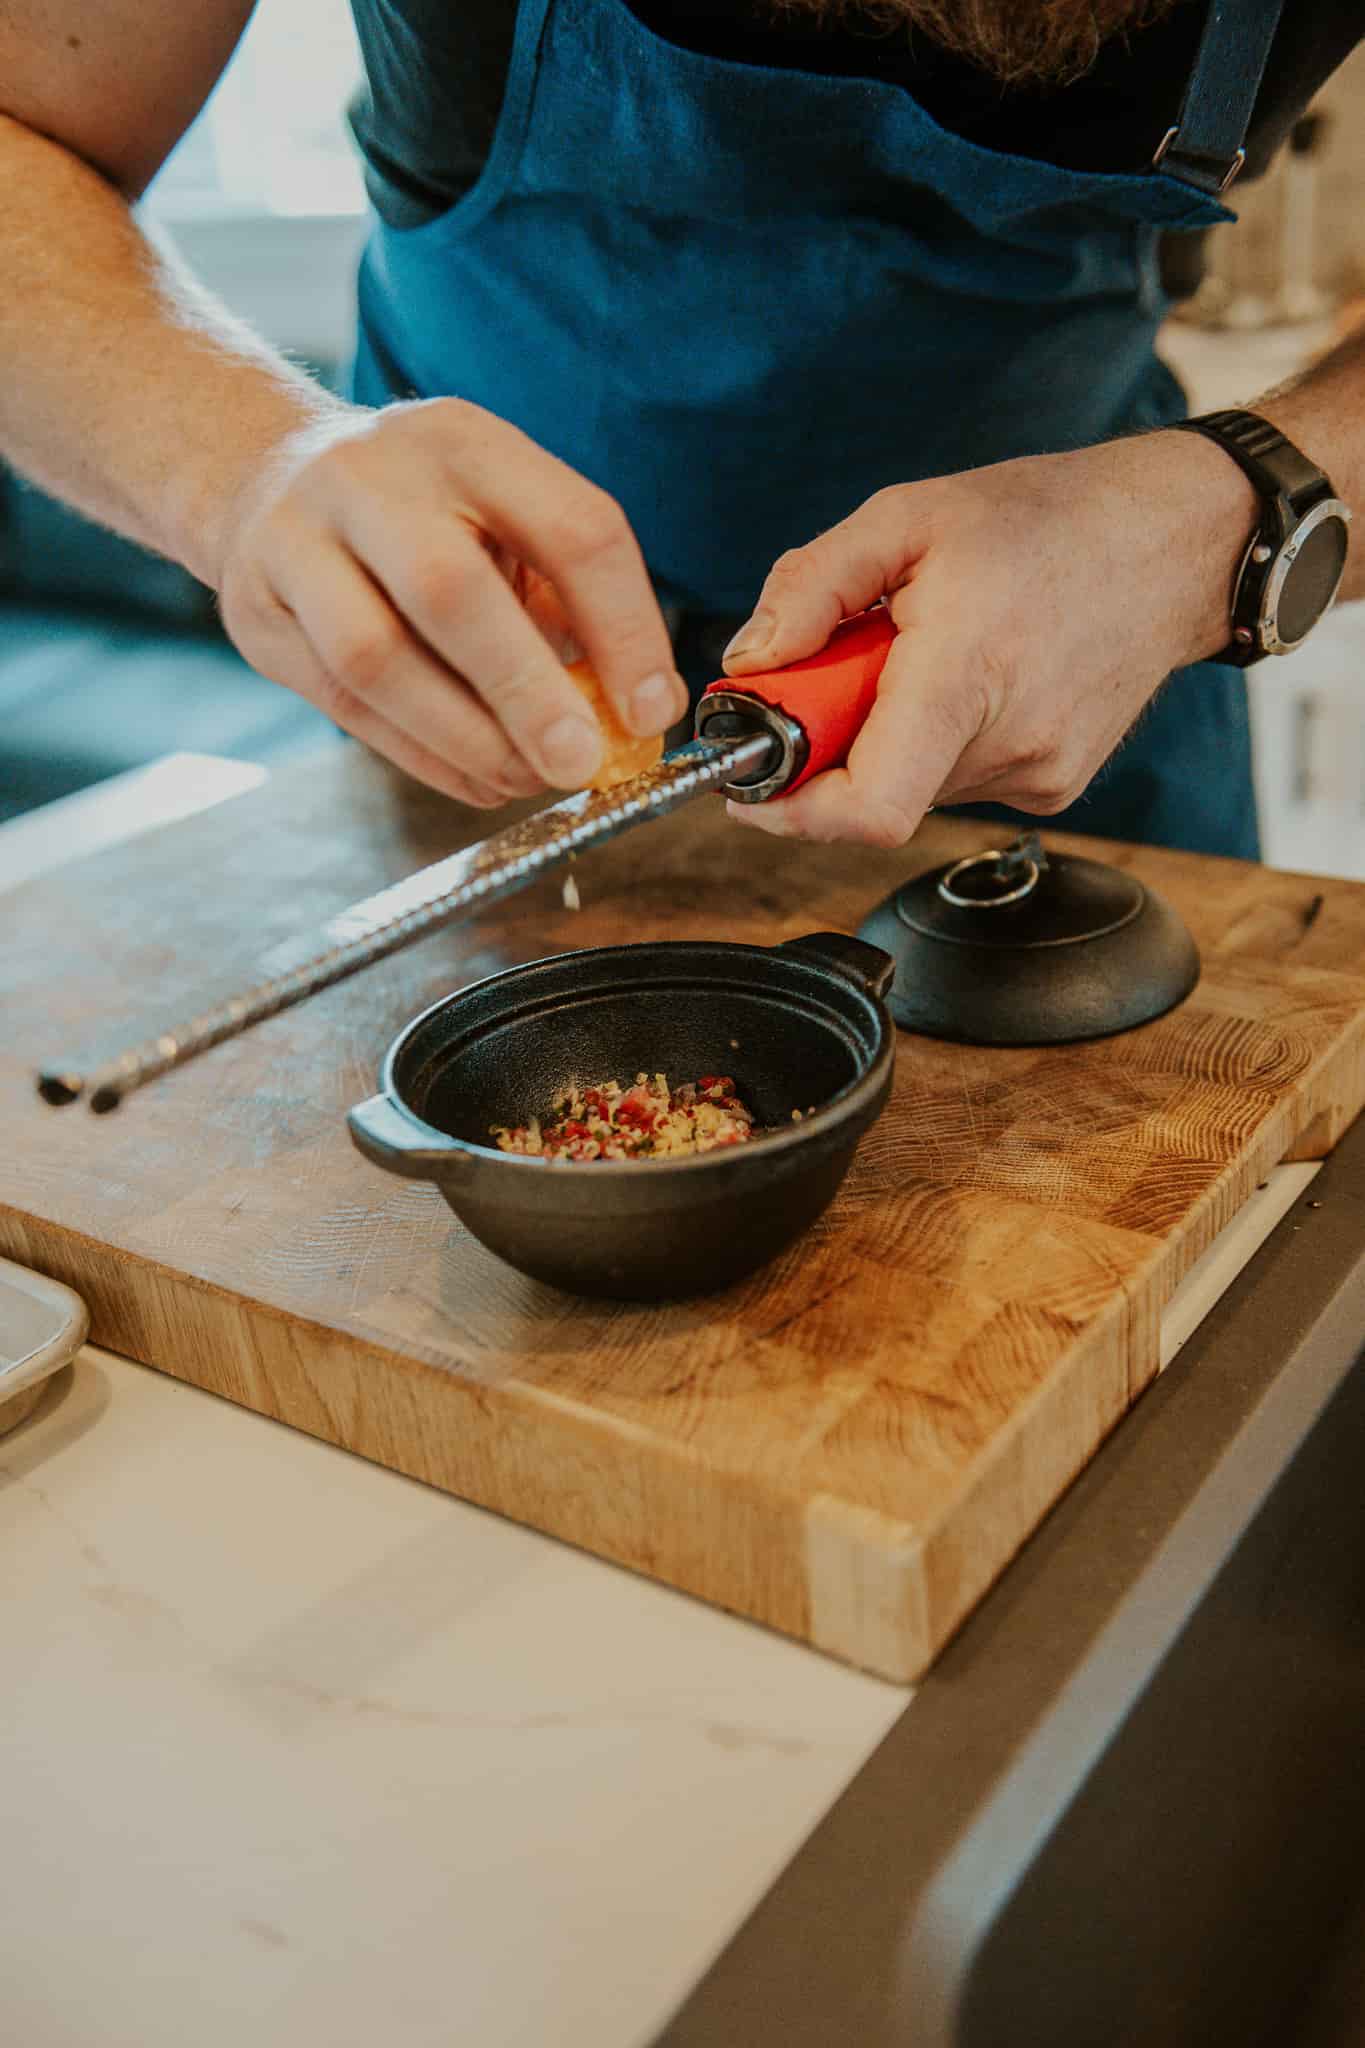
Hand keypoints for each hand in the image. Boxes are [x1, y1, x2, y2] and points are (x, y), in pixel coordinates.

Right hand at [215, 400, 687, 805]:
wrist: (263, 477)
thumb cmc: (419, 513)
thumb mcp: (499, 514)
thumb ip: (563, 601)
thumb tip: (630, 714)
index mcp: (466, 442)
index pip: (570, 527)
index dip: (623, 628)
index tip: (650, 710)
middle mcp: (372, 478)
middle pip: (451, 591)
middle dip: (527, 691)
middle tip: (580, 763)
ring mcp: (297, 540)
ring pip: (375, 659)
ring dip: (465, 738)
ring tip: (524, 780)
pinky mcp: (257, 613)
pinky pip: (345, 705)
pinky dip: (423, 757)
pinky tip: (478, 779)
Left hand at [720, 432, 1257, 846]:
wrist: (1176, 544)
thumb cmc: (1051, 521)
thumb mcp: (909, 516)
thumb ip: (812, 587)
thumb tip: (750, 659)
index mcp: (964, 677)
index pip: (868, 809)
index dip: (793, 814)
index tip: (751, 789)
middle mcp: (1008, 744)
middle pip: (874, 789)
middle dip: (833, 740)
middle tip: (844, 667)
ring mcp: (1037, 776)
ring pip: (912, 782)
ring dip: (889, 732)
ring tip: (926, 652)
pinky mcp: (1052, 786)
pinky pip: (957, 778)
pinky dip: (937, 737)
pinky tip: (974, 675)